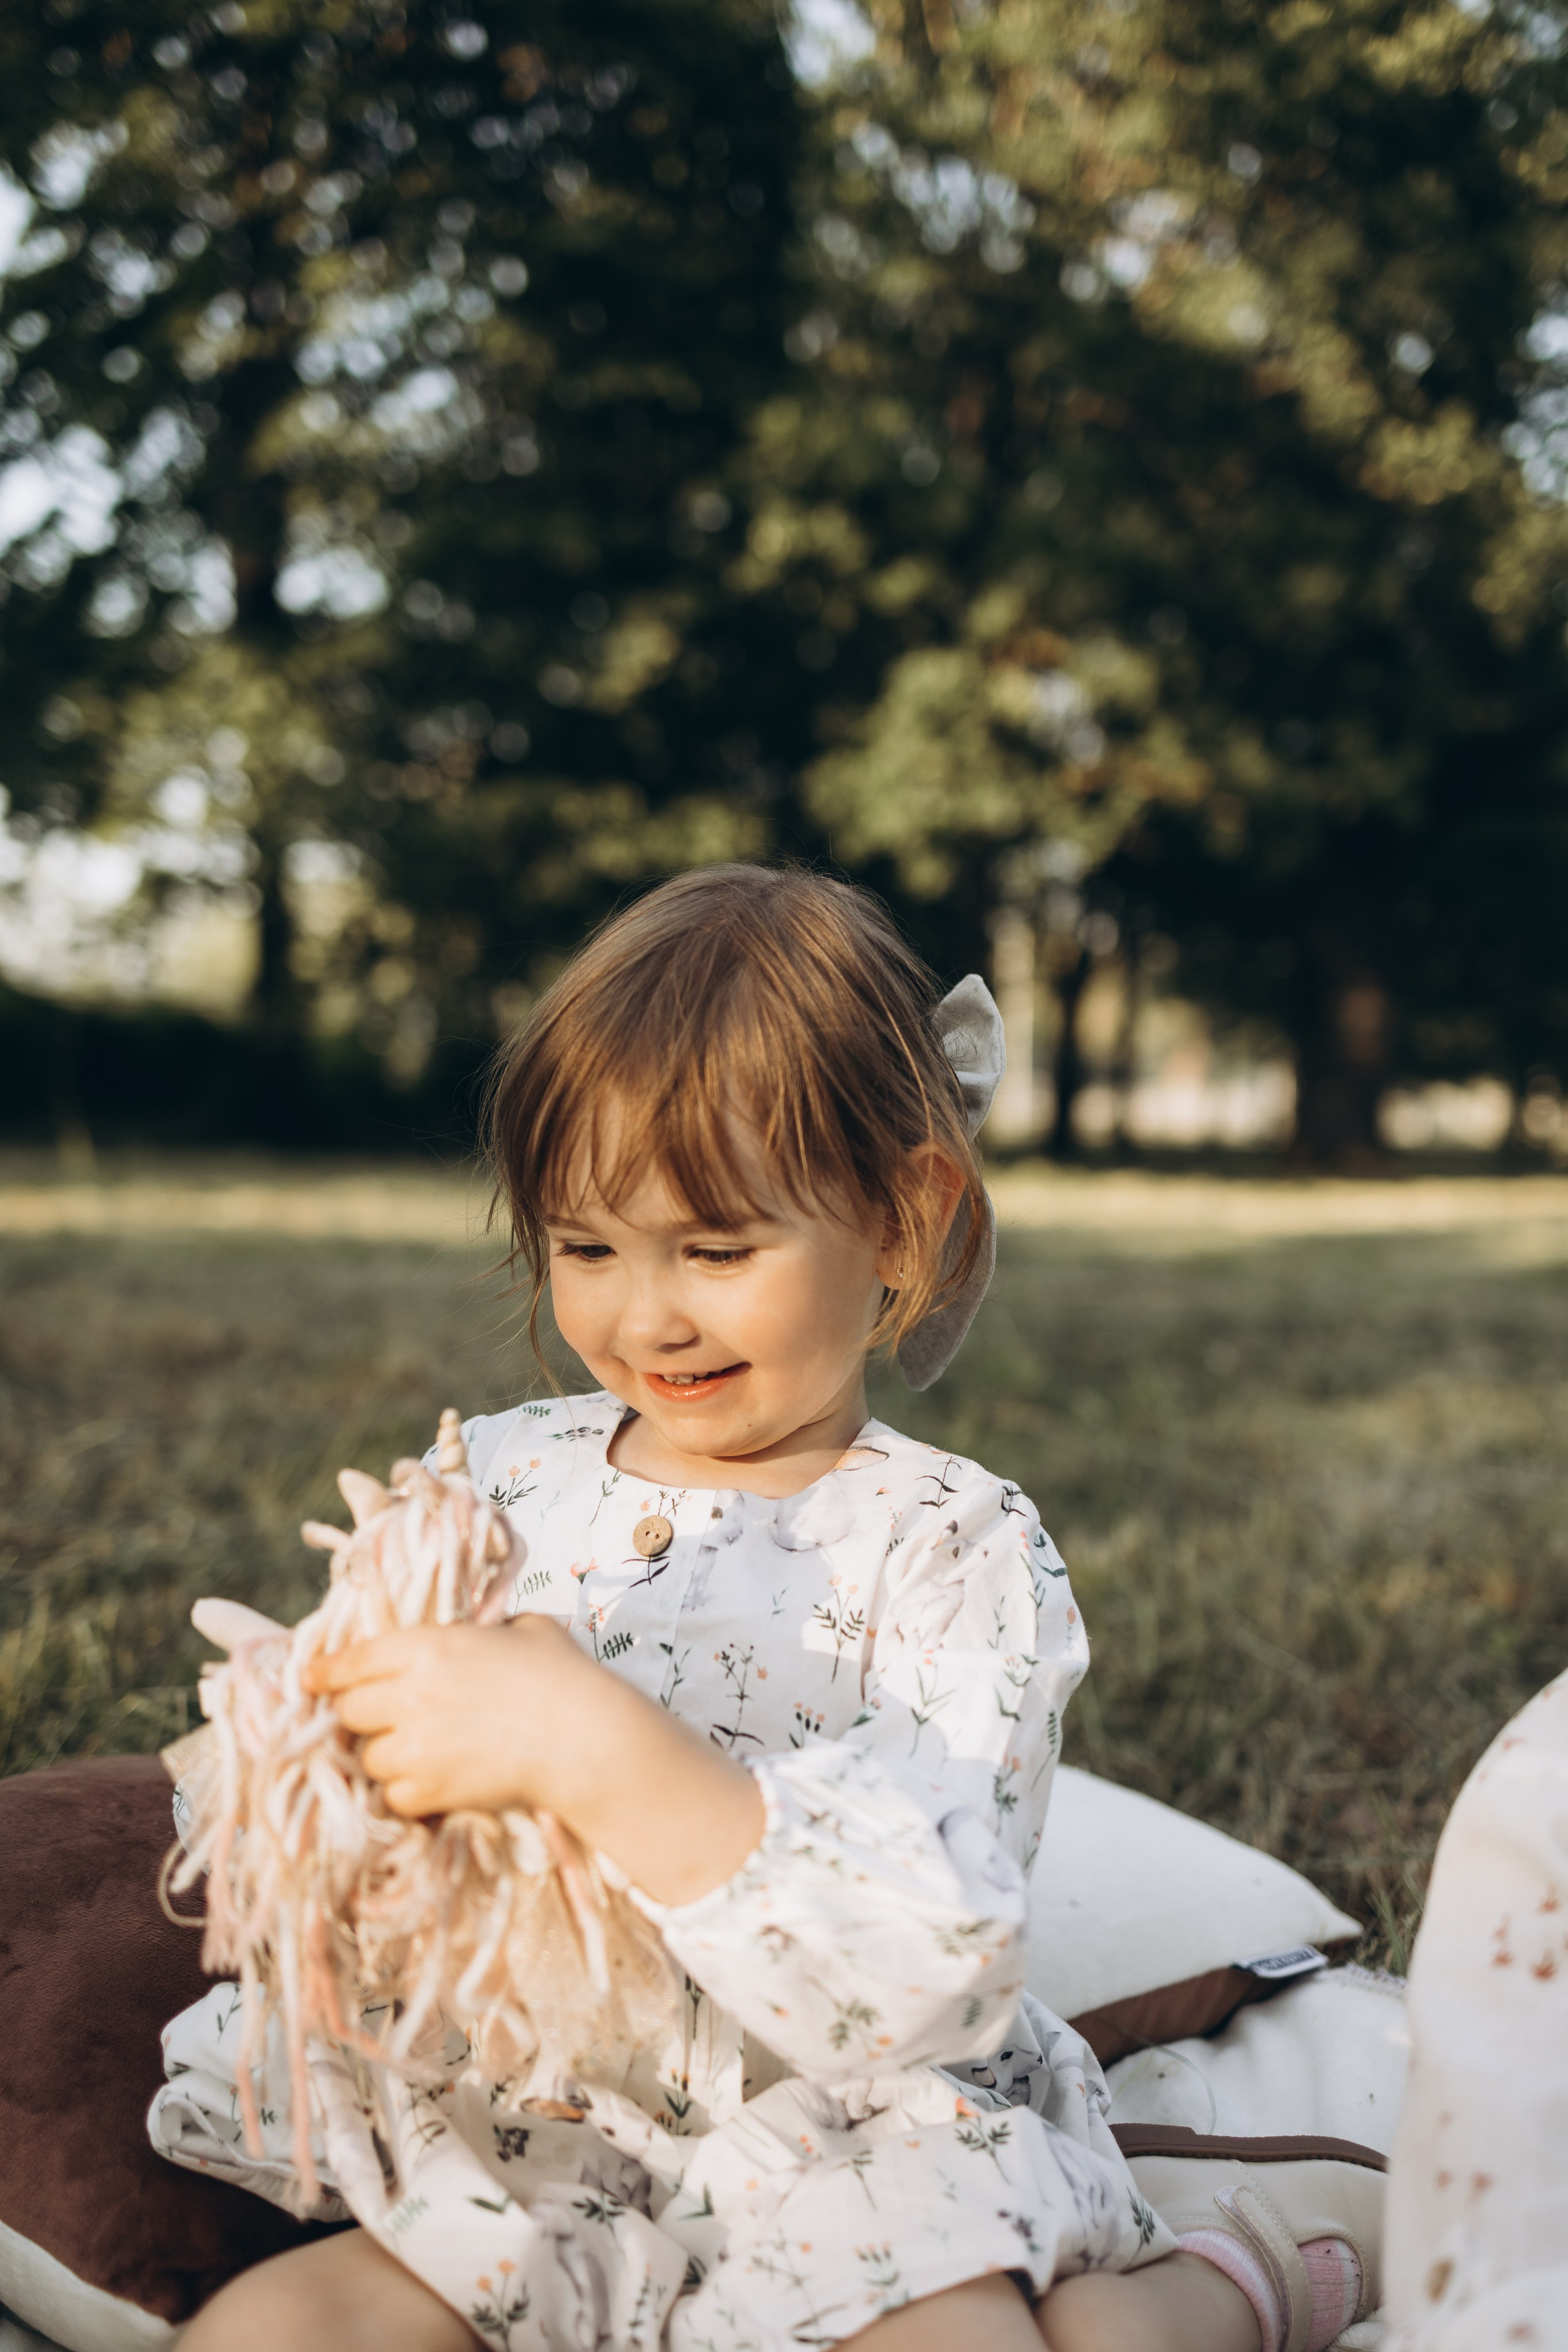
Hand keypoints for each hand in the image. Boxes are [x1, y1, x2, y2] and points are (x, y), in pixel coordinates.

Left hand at [305, 1615, 764, 1904]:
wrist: (582, 1737)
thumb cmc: (561, 1674)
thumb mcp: (524, 1629)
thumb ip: (488, 1630)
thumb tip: (487, 1634)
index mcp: (426, 1646)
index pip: (351, 1659)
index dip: (325, 1672)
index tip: (309, 1680)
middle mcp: (409, 1693)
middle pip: (349, 1710)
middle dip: (361, 1715)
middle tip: (383, 1720)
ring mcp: (415, 1745)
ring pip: (368, 1756)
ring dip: (384, 1756)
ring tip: (415, 1755)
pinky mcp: (429, 1789)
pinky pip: (392, 1795)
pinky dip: (406, 1792)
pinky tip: (432, 1783)